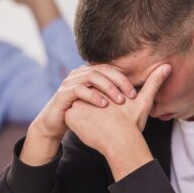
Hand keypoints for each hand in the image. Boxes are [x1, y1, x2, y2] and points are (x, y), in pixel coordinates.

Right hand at [21, 64, 136, 165]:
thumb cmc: (82, 113)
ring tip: (119, 101)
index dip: (124, 79)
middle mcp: (80, 74)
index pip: (110, 69)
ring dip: (108, 88)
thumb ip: (115, 95)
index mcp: (90, 73)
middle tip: (130, 96)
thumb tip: (137, 92)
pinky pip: (79, 89)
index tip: (136, 94)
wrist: (56, 123)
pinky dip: (92, 96)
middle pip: (103, 69)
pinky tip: (103, 105)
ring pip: (91, 76)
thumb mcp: (100, 103)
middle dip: (118, 82)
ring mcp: (70, 82)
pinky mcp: (63, 93)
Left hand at [64, 64, 170, 179]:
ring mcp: (78, 102)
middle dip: (91, 107)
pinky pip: (69, 117)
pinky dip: (75, 123)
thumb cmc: (132, 124)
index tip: (112, 114)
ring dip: (82, 114)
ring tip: (95, 125)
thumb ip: (153, 83)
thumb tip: (167, 66)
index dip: (104, 101)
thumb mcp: (144, 101)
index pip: (97, 89)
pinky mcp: (70, 115)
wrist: (121, 143)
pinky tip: (87, 129)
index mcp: (104, 85)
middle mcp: (90, 90)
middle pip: (86, 97)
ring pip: (77, 106)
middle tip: (103, 121)